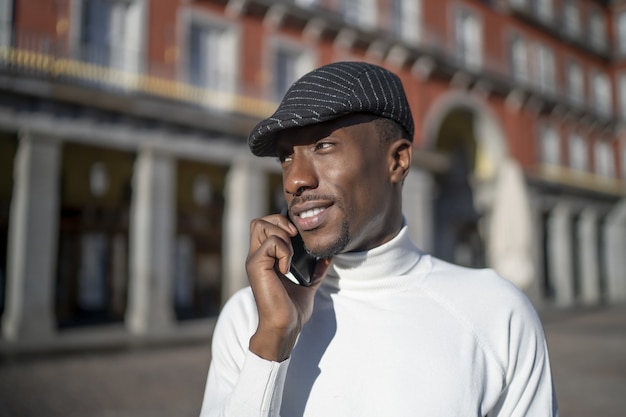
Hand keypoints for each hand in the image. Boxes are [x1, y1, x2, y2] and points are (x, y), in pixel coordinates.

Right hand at [246, 214, 330, 361]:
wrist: (285, 327)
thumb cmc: (292, 310)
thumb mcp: (307, 284)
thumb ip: (315, 269)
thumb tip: (328, 256)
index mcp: (266, 259)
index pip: (265, 225)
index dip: (281, 223)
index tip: (298, 237)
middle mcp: (257, 257)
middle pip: (259, 221)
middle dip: (280, 222)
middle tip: (295, 239)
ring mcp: (255, 261)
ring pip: (260, 225)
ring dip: (282, 234)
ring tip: (291, 254)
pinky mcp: (257, 267)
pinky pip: (270, 244)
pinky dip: (284, 251)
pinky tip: (287, 268)